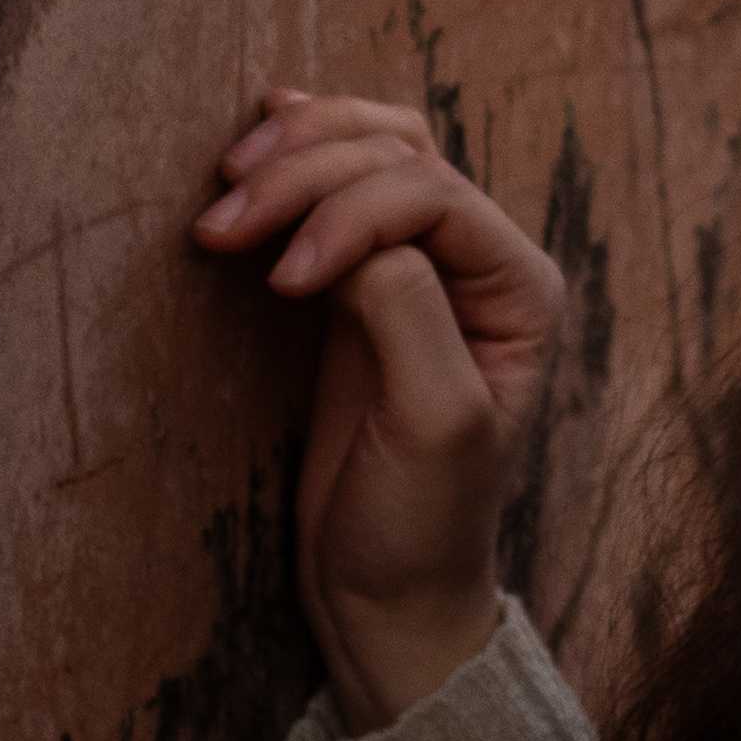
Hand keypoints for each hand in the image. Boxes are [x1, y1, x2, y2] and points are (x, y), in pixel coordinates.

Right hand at [189, 88, 565, 723]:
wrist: (384, 593)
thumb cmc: (422, 521)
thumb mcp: (434, 424)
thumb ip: (408, 313)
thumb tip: (355, 234)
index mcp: (519, 289)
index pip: (431, 194)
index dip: (349, 213)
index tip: (283, 284)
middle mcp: (479, 263)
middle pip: (396, 152)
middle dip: (306, 170)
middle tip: (221, 224)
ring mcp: (420, 266)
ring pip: (368, 149)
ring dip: (294, 151)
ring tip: (225, 183)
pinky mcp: (361, 286)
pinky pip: (334, 188)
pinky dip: (294, 159)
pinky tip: (253, 147)